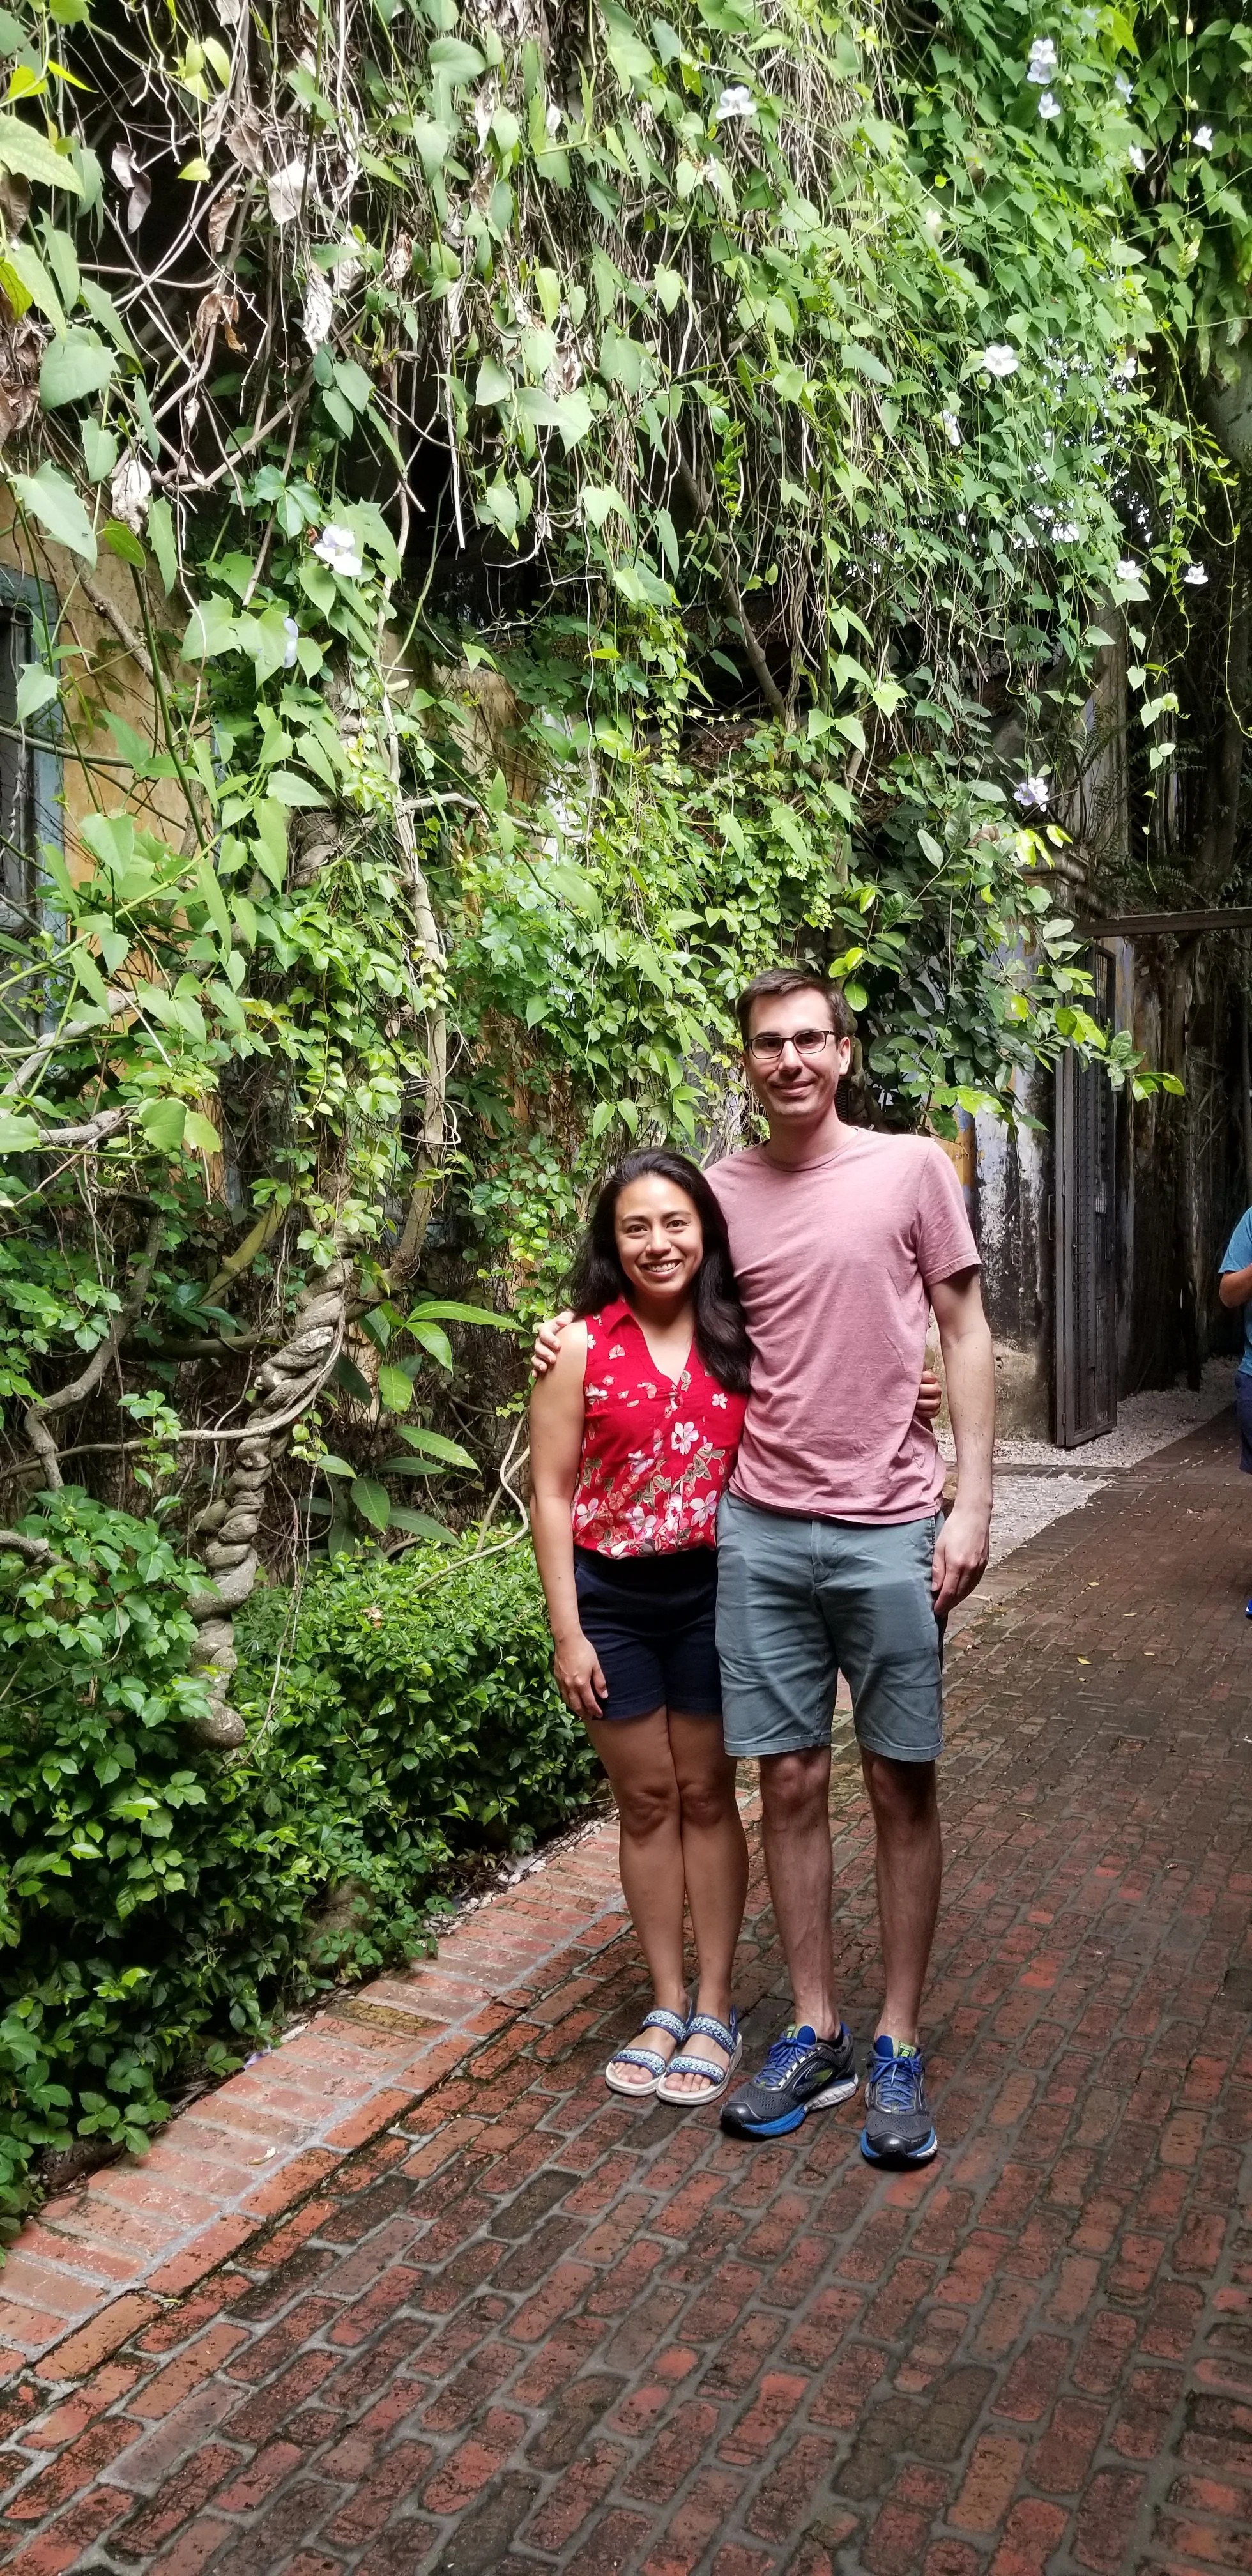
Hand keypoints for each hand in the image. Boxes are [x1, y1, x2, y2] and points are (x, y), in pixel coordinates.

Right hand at [531, 1308, 573, 1375]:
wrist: (572, 1335)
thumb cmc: (571, 1325)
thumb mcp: (570, 1317)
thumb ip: (567, 1316)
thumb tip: (561, 1322)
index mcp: (547, 1329)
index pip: (544, 1333)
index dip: (549, 1339)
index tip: (558, 1345)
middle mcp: (541, 1340)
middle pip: (538, 1346)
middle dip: (545, 1353)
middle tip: (553, 1359)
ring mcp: (541, 1351)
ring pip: (535, 1357)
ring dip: (539, 1362)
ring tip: (545, 1368)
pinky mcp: (542, 1360)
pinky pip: (535, 1366)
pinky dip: (535, 1370)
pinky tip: (536, 1376)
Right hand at [553, 1630, 607, 1719]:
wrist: (567, 1640)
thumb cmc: (584, 1650)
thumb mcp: (596, 1665)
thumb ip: (600, 1682)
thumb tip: (604, 1696)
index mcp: (581, 1684)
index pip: (589, 1702)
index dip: (595, 1710)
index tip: (600, 1714)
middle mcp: (570, 1686)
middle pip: (577, 1706)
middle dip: (585, 1713)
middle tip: (591, 1717)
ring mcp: (562, 1683)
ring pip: (568, 1702)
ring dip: (575, 1709)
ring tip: (582, 1712)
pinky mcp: (557, 1678)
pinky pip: (563, 1694)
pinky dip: (568, 1701)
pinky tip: (572, 1700)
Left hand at [915, 1367, 941, 1424]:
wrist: (911, 1401)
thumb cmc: (911, 1387)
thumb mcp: (912, 1377)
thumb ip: (913, 1370)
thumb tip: (910, 1360)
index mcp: (931, 1379)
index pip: (930, 1376)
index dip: (921, 1378)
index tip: (911, 1380)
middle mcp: (936, 1389)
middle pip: (934, 1390)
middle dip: (922, 1391)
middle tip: (910, 1393)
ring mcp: (936, 1400)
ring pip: (934, 1403)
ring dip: (922, 1403)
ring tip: (913, 1403)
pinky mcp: (935, 1411)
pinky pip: (932, 1413)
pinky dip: (923, 1412)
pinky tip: (916, 1411)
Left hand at [931, 1499, 989, 1617]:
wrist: (975, 1514)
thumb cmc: (954, 1527)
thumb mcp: (939, 1546)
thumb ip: (937, 1569)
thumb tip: (935, 1589)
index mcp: (957, 1564)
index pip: (949, 1592)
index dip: (942, 1604)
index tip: (935, 1611)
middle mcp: (971, 1569)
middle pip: (959, 1594)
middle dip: (949, 1605)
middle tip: (939, 1611)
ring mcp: (980, 1567)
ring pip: (968, 1590)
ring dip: (957, 1600)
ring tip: (948, 1604)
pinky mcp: (985, 1564)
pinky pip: (974, 1583)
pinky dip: (966, 1591)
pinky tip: (960, 1593)